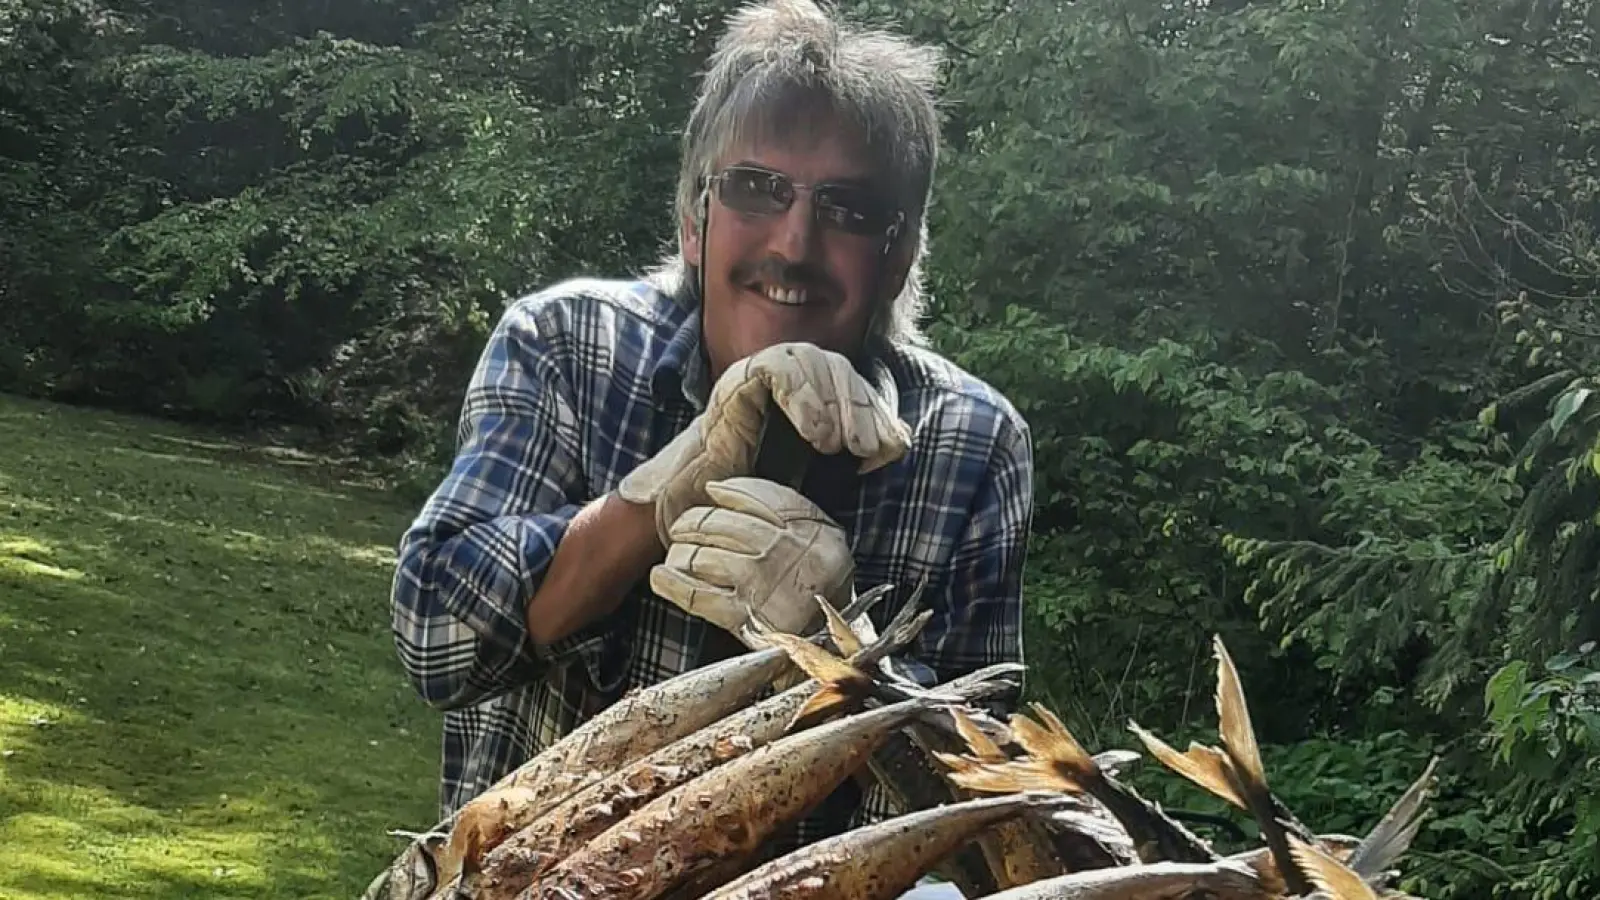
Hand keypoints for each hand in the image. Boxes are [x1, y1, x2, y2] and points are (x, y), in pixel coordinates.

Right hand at [616, 342, 909, 545]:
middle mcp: (785, 376)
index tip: (887, 449)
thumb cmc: (758, 491)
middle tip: (866, 448)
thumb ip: (855, 450)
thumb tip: (898, 439)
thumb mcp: (821, 471)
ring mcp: (760, 373)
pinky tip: (815, 433)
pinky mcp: (737, 381)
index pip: (852, 382)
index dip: (876, 411)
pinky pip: (777, 368)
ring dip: (834, 401)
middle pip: (837, 366)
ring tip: (839, 444)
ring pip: (812, 359)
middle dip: (860, 407)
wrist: (701, 508)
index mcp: (808, 391)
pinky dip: (803, 396)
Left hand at [648, 477, 853, 640]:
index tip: (711, 494)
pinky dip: (671, 583)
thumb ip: (781, 506)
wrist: (833, 634)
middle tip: (682, 527)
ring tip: (678, 553)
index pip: (751, 496)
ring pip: (701, 555)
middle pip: (716, 525)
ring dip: (681, 552)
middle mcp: (778, 549)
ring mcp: (756, 581)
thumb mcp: (820, 532)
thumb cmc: (821, 580)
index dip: (725, 493)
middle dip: (691, 523)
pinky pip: (694, 593)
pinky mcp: (740, 614)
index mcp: (800, 526)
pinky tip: (662, 576)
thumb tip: (718, 490)